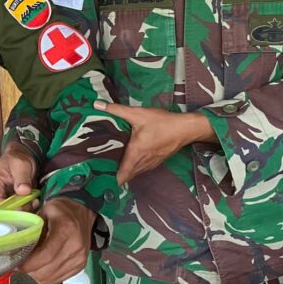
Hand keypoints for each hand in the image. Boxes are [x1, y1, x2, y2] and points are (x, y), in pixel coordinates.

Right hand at [0, 142, 38, 207]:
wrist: (20, 157)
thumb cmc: (17, 158)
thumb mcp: (21, 164)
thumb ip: (22, 177)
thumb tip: (23, 191)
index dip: (8, 208)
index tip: (23, 207)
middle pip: (0, 210)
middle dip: (17, 210)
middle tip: (31, 203)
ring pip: (8, 213)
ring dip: (22, 210)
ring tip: (34, 201)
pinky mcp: (6, 202)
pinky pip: (14, 210)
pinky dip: (24, 208)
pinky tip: (32, 202)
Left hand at [20, 198, 95, 283]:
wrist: (83, 212)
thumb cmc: (62, 210)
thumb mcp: (44, 211)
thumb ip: (31, 228)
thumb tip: (15, 246)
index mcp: (66, 229)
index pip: (46, 255)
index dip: (29, 263)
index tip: (17, 263)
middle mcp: (75, 246)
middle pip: (47, 270)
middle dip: (30, 270)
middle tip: (21, 263)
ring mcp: (79, 258)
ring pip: (51, 278)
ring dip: (37, 274)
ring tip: (31, 263)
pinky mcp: (80, 266)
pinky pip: (58, 279)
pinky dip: (47, 276)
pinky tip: (42, 266)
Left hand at [93, 101, 215, 185]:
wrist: (186, 129)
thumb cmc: (162, 122)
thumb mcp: (137, 114)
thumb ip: (116, 110)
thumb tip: (96, 104)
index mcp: (136, 154)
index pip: (121, 176)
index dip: (109, 179)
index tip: (98, 177)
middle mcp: (142, 163)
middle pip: (126, 176)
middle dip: (113, 175)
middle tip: (99, 170)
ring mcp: (150, 164)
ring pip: (133, 173)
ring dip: (123, 172)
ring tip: (109, 166)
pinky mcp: (156, 162)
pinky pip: (140, 169)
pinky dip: (132, 168)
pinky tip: (127, 160)